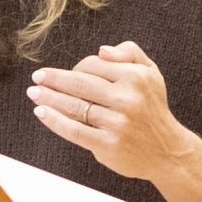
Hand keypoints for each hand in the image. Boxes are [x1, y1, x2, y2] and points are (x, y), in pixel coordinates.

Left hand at [27, 43, 193, 184]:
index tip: (65, 73)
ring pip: (74, 106)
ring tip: (34, 92)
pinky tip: (42, 112)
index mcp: (135, 77)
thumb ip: (130, 53)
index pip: (94, 65)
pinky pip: (74, 130)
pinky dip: (54, 121)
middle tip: (37, 76)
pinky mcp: (107, 145)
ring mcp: (117, 123)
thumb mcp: (151, 73)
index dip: (76, 67)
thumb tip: (101, 50)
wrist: (167, 151)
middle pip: (80, 83)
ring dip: (49, 98)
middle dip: (54, 79)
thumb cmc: (153, 108)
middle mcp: (127, 99)